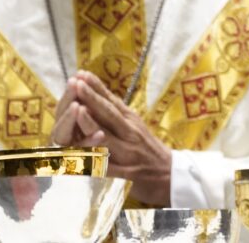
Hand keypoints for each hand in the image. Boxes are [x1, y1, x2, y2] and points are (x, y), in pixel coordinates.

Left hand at [58, 71, 172, 205]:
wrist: (172, 175)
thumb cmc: (148, 148)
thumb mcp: (136, 126)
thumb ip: (118, 114)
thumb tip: (96, 97)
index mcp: (131, 120)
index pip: (112, 100)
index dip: (97, 87)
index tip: (81, 73)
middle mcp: (130, 133)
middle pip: (109, 113)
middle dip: (91, 97)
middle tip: (76, 82)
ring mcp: (129, 153)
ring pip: (107, 137)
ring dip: (91, 124)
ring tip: (77, 110)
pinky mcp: (128, 173)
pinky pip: (108, 167)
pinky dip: (95, 161)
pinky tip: (81, 156)